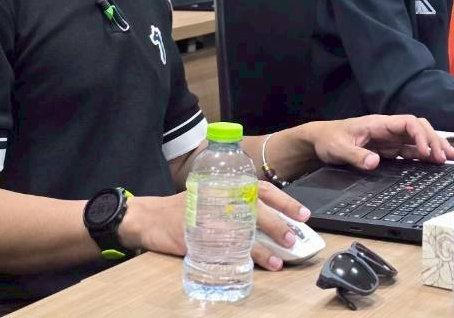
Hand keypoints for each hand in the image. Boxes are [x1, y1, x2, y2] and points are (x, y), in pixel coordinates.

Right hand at [117, 183, 313, 271]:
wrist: (149, 217)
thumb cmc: (184, 207)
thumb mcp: (210, 196)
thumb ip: (235, 202)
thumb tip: (268, 218)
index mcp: (227, 186)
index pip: (262, 188)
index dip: (284, 201)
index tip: (304, 213)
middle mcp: (220, 198)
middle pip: (256, 209)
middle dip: (278, 224)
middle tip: (295, 238)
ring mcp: (209, 217)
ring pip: (243, 231)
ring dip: (263, 247)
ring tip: (279, 260)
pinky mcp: (198, 236)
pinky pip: (223, 248)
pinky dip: (239, 258)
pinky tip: (250, 267)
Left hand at [306, 115, 453, 168]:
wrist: (320, 141)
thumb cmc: (329, 139)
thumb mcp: (338, 148)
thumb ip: (355, 154)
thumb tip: (374, 162)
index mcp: (379, 123)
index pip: (407, 123)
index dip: (420, 136)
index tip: (426, 153)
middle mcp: (388, 129)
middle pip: (418, 129)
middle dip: (434, 140)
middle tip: (446, 157)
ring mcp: (389, 139)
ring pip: (417, 139)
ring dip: (433, 147)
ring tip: (448, 159)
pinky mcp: (388, 150)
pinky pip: (410, 151)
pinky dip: (423, 156)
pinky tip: (433, 163)